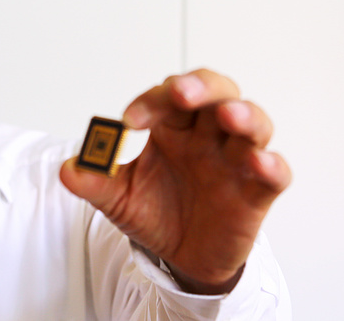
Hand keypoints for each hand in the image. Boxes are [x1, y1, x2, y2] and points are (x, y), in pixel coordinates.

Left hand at [60, 69, 290, 293]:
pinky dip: (271, 165)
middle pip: (218, 92)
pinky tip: (259, 163)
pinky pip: (276, 172)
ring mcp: (237, 160)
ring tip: (228, 115)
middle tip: (181, 93)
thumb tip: (68, 169)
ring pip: (253, 123)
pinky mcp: (257, 191)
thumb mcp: (117, 198)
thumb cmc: (156, 213)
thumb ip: (94, 181)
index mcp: (174, 127)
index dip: (152, 101)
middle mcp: (209, 135)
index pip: (169, 96)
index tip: (127, 121)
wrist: (181, 258)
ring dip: (243, 115)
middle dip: (201, 87)